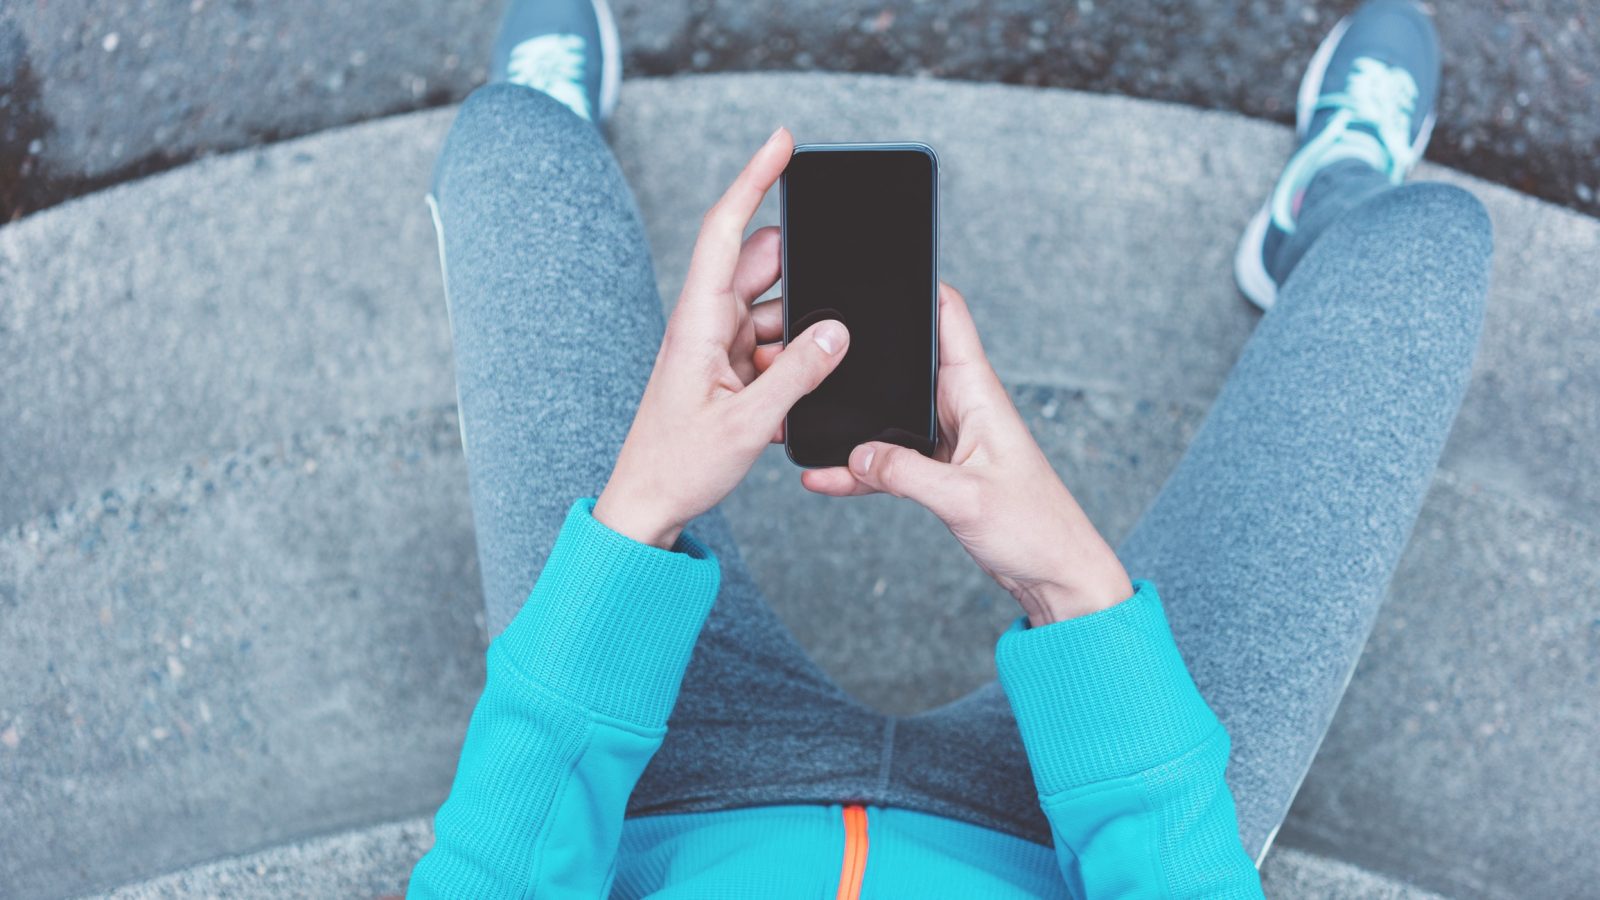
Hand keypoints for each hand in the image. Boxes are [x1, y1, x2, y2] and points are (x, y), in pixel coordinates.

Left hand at [594, 127, 849, 548]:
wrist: (647, 505)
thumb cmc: (678, 465)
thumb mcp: (748, 424)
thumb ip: (798, 373)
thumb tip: (837, 330)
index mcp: (698, 322)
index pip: (727, 231)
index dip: (755, 179)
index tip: (783, 142)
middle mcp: (706, 322)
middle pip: (762, 266)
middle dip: (802, 273)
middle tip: (833, 297)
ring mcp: (717, 344)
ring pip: (776, 310)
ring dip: (799, 333)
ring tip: (795, 381)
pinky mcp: (728, 368)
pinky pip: (773, 345)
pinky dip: (792, 360)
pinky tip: (793, 395)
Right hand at [797, 284, 1132, 625]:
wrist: (1057, 576)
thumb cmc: (1036, 529)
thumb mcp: (965, 499)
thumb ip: (905, 474)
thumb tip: (855, 455)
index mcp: (979, 394)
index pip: (949, 318)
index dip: (917, 286)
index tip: (875, 271)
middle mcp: (962, 408)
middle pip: (906, 362)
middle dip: (866, 354)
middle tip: (816, 348)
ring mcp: (948, 439)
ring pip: (888, 414)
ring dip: (854, 418)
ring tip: (807, 416)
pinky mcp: (938, 473)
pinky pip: (888, 461)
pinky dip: (857, 468)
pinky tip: (824, 477)